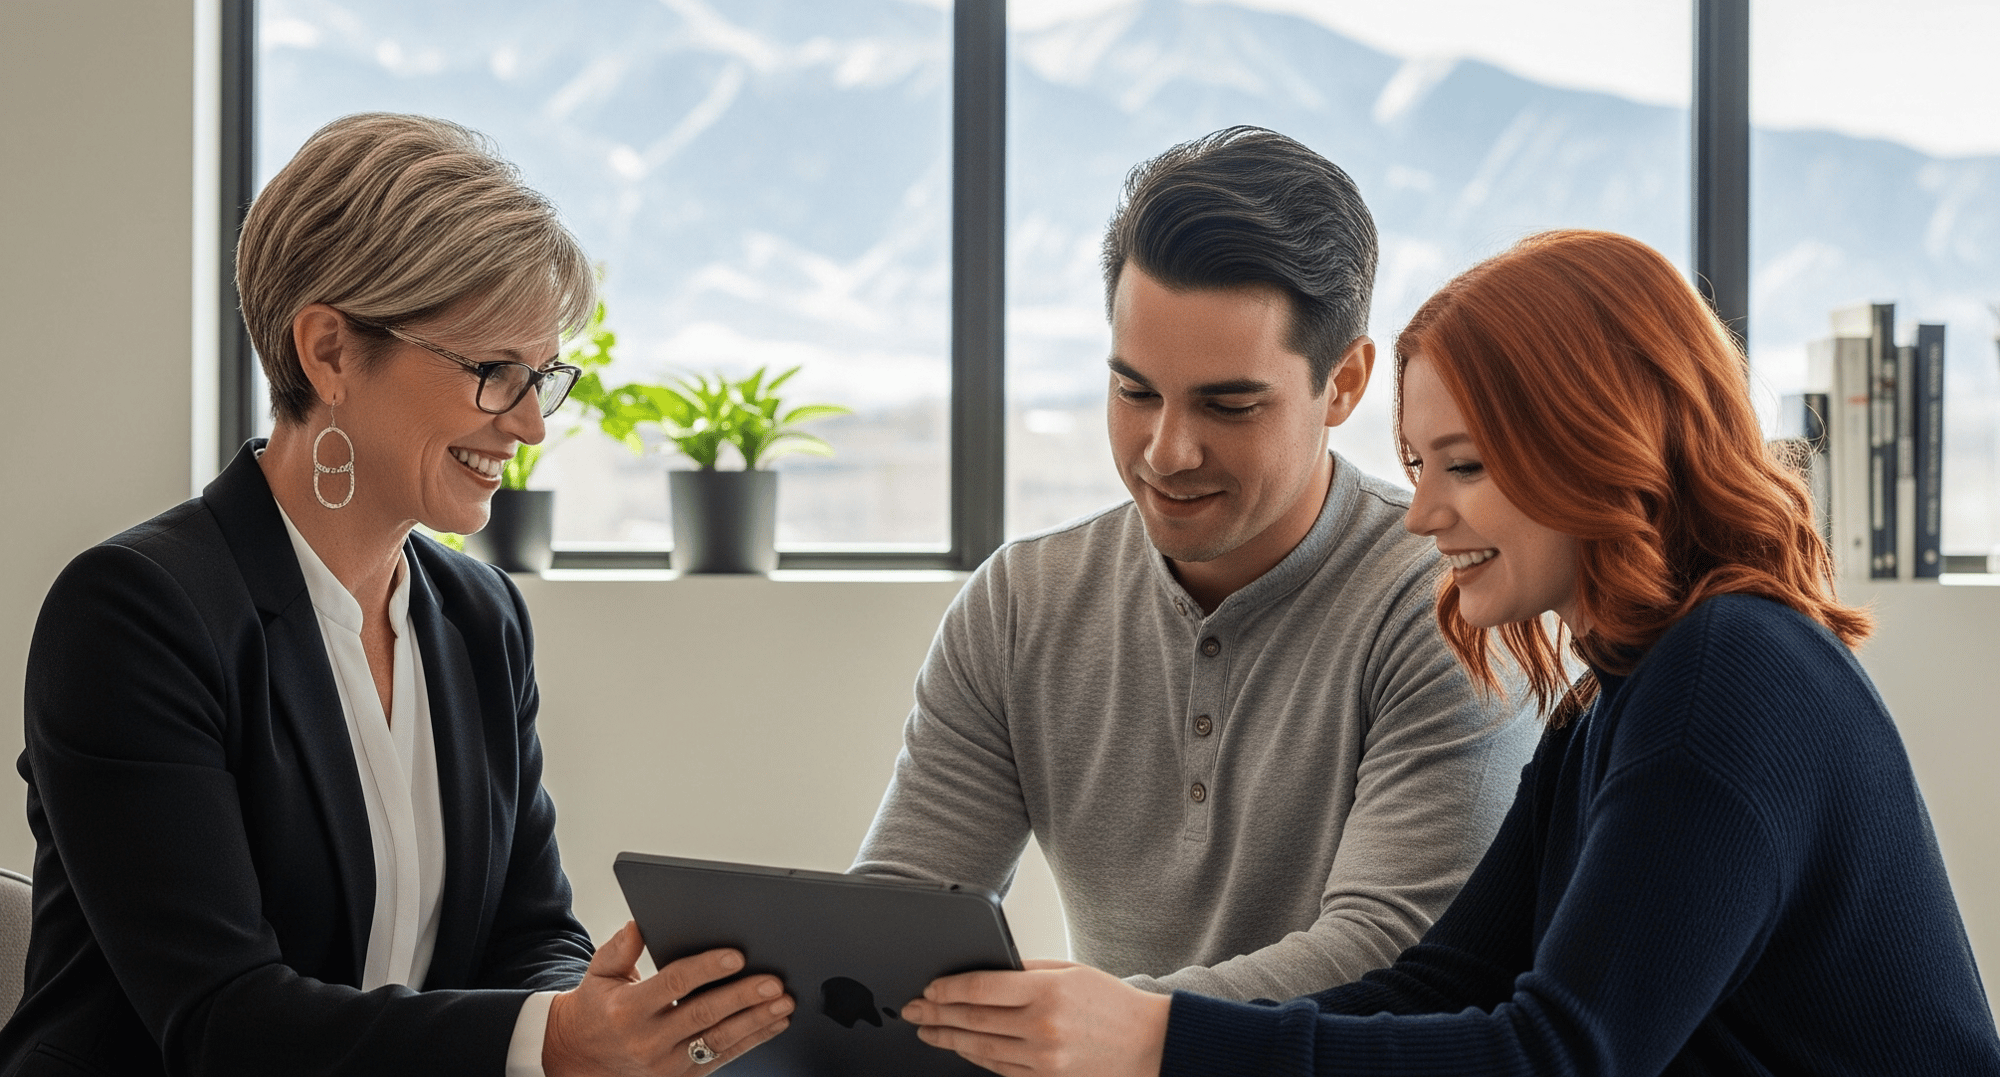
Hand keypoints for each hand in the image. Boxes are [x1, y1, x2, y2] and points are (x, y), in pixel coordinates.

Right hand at [543, 921, 793, 1075]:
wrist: (580, 1056)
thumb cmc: (597, 1007)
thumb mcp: (599, 973)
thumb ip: (619, 948)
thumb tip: (639, 924)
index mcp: (628, 1009)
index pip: (673, 984)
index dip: (707, 969)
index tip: (737, 956)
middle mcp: (648, 1040)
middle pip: (703, 1015)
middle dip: (742, 997)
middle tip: (774, 982)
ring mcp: (666, 1064)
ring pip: (718, 1041)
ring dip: (755, 1022)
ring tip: (782, 1003)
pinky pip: (721, 1058)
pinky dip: (751, 1041)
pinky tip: (772, 1024)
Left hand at [901, 959, 1169, 1076]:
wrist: (1150, 1044)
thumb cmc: (1111, 1004)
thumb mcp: (1069, 973)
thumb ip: (1025, 972)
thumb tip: (982, 971)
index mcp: (1047, 992)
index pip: (980, 988)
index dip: (947, 989)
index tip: (928, 987)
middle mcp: (1042, 1027)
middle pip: (973, 1020)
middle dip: (936, 1014)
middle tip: (912, 1010)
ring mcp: (1043, 1059)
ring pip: (981, 1048)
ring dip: (948, 1038)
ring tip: (927, 1030)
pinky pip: (1000, 1069)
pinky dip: (975, 1057)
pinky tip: (961, 1047)